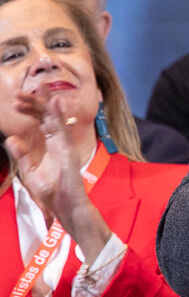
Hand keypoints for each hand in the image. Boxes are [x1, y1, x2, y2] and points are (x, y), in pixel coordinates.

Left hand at [5, 94, 111, 262]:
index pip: (41, 122)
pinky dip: (60, 117)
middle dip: (34, 104)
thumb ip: (23, 155)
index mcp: (51, 146)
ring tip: (38, 88)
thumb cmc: (53, 193)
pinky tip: (56, 104)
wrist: (66, 208)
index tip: (15, 102)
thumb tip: (10, 138)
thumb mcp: (31, 172)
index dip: (30, 111)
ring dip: (46, 104)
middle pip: (47, 117)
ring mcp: (65, 146)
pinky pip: (64, 132)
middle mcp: (60, 142)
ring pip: (56, 120)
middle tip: (18, 94)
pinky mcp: (69, 153)